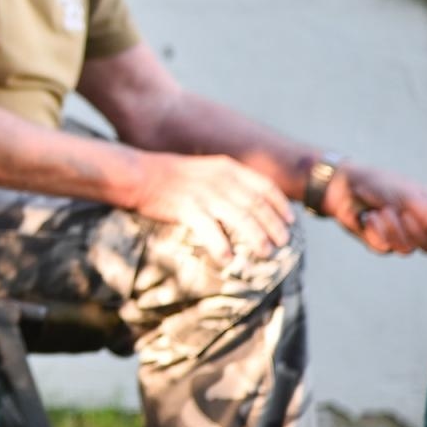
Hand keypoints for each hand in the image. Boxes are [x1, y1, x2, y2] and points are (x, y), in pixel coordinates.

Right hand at [133, 153, 292, 262]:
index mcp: (226, 167)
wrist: (136, 173)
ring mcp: (203, 194)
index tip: (290, 221)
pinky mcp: (187, 208)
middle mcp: (219, 179)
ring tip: (265, 254)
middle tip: (282, 243)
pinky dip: (222, 246)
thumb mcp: (203, 169)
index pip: (264, 186)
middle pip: (257, 205)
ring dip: (256, 238)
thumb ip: (225, 182)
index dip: (280, 205)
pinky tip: (228, 259)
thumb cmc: (168, 174)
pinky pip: (210, 231)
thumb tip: (246, 203)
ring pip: (241, 219)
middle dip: (273, 226)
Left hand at [319, 163, 426, 254]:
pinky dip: (376, 231)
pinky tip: (369, 217)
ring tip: (382, 210)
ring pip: (407, 250)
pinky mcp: (381, 244)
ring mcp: (402, 238)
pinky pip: (385, 248)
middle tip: (401, 212)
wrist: (344, 186)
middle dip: (414, 230)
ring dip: (392, 228)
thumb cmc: (379, 184)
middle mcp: (421, 228)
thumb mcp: (407, 194)